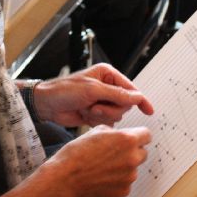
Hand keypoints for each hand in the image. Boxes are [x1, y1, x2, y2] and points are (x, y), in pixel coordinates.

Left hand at [32, 63, 153, 126]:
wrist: (46, 104)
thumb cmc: (64, 90)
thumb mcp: (92, 90)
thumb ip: (117, 94)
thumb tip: (137, 97)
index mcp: (108, 75)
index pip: (130, 88)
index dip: (140, 100)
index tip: (149, 111)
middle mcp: (107, 87)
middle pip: (124, 104)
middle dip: (110, 108)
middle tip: (94, 106)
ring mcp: (101, 101)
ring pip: (115, 115)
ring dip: (101, 115)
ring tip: (86, 109)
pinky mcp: (95, 113)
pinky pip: (106, 121)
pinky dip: (95, 120)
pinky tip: (84, 114)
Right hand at [47, 125, 151, 196]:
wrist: (66, 177)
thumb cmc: (77, 154)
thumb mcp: (96, 131)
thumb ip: (114, 132)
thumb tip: (119, 135)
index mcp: (127, 140)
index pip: (147, 135)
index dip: (139, 135)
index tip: (136, 138)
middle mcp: (132, 158)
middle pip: (143, 152)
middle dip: (132, 151)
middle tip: (115, 152)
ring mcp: (129, 177)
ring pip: (133, 168)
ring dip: (124, 166)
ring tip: (104, 166)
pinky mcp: (124, 191)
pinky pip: (126, 182)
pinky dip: (118, 180)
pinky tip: (103, 177)